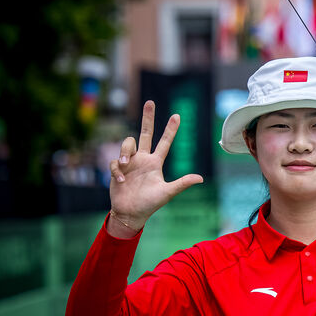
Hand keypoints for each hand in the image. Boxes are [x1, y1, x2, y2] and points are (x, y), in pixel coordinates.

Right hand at [106, 100, 203, 236]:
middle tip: (150, 102)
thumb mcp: (167, 192)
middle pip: (145, 133)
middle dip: (147, 118)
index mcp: (156, 162)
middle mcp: (143, 159)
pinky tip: (120, 180)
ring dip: (125, 152)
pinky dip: (116, 169)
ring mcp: (129, 162)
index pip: (165, 142)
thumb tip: (201, 178)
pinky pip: (114, 161)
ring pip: (127, 144)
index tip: (177, 115)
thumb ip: (181, 184)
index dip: (170, 130)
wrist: (131, 213)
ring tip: (125, 166)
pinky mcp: (116, 169)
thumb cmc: (150, 204)